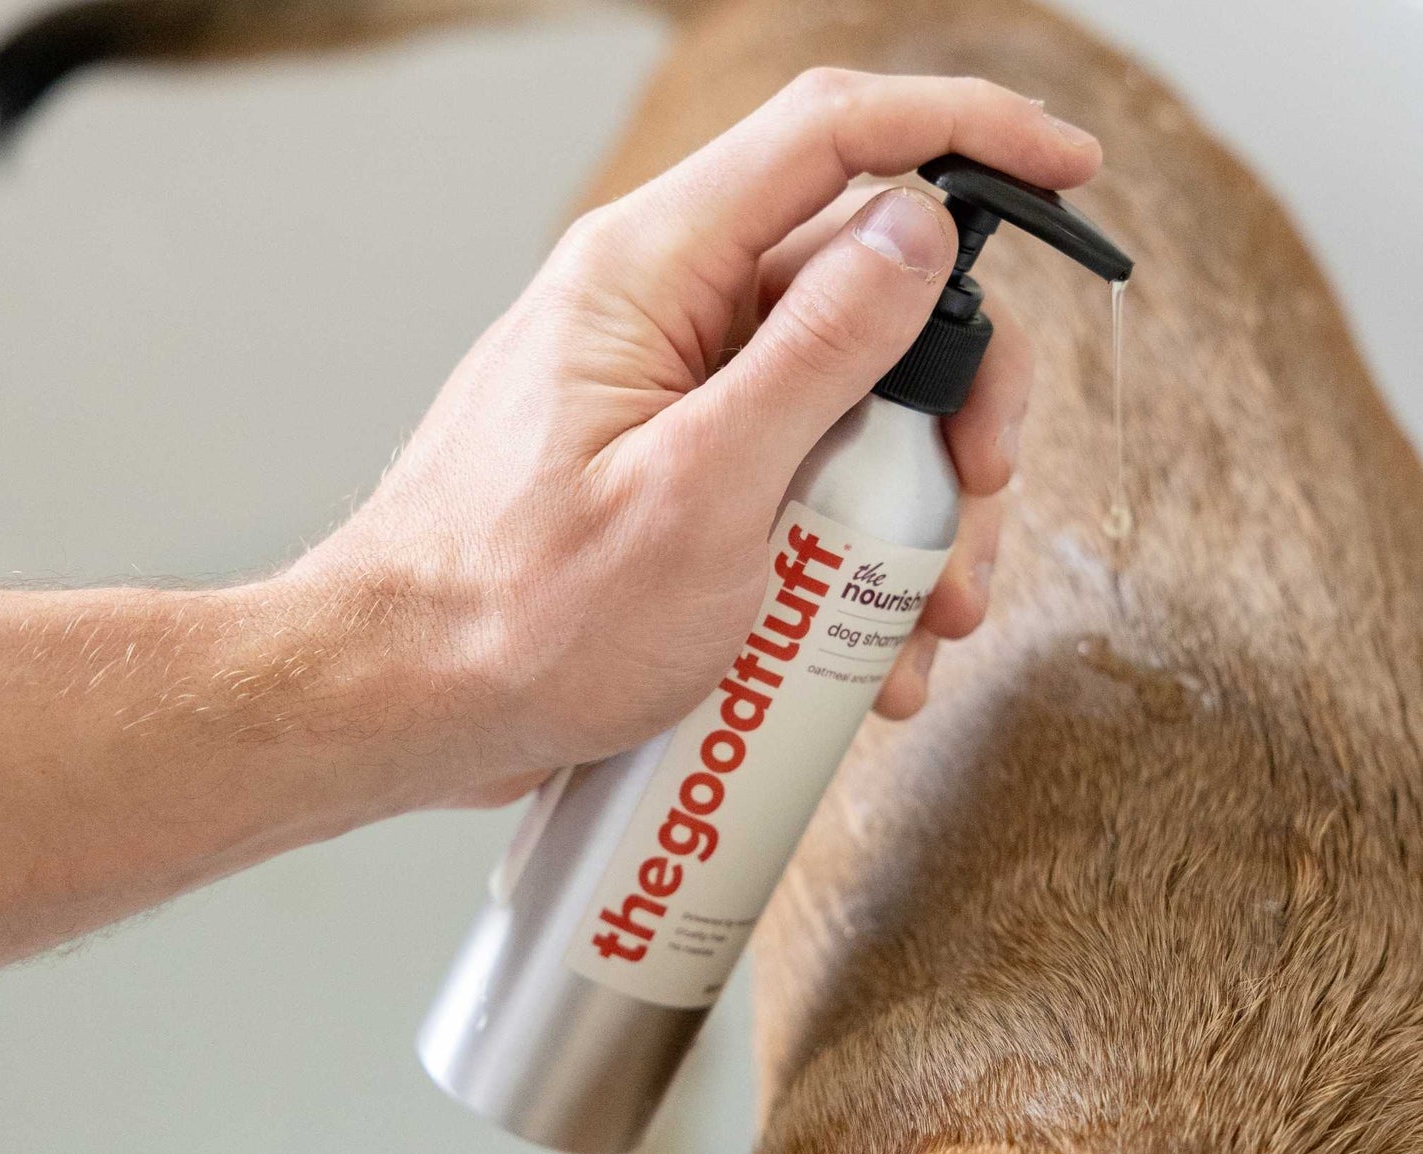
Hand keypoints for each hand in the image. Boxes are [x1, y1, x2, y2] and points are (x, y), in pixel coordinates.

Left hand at [288, 70, 1100, 806]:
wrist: (405, 705)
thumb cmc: (518, 615)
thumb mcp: (698, 493)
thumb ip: (816, 351)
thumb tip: (920, 229)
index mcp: (653, 275)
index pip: (834, 138)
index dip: (965, 130)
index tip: (1067, 171)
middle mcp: (665, 317)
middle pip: (863, 292)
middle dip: (951, 399)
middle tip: (981, 499)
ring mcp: (670, 400)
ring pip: (841, 405)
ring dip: (907, 509)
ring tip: (922, 626)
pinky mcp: (673, 478)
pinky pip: (790, 481)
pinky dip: (845, 555)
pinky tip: (866, 654)